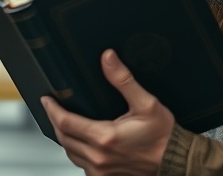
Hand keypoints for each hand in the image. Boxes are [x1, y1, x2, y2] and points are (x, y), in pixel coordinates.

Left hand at [41, 49, 174, 174]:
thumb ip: (123, 80)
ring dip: (64, 136)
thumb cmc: (163, 135)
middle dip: (55, 121)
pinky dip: (76, 150)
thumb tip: (108, 58)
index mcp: (105, 137)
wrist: (175, 160)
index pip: (65, 122)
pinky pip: (81, 164)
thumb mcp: (146, 103)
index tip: (46, 99)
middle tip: (51, 107)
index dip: (52, 109)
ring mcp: (100, 170)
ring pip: (70, 152)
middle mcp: (99, 157)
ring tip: (62, 121)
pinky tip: (79, 140)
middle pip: (63, 138)